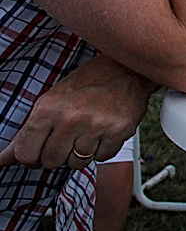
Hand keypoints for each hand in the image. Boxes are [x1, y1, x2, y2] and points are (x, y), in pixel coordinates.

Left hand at [0, 55, 156, 169]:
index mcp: (48, 109)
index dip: (33, 155)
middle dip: (58, 154)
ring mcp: (96, 125)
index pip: (26, 155)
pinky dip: (101, 149)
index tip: (42, 147)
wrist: (127, 67)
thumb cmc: (85, 84)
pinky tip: (103, 131)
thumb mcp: (50, 102)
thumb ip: (27, 133)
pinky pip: (101, 157)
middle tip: (68, 136)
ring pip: (77, 163)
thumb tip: (0, 160)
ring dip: (80, 153)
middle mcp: (71, 118)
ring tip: (87, 132)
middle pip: (51, 162)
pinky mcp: (119, 130)